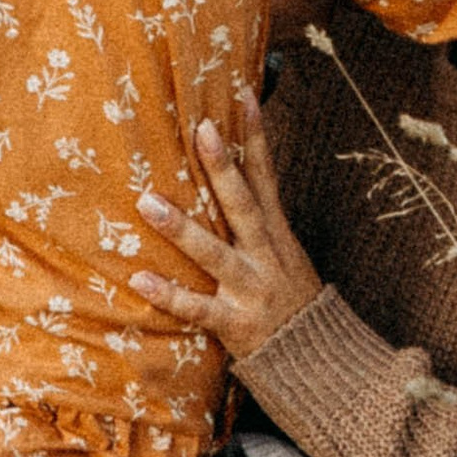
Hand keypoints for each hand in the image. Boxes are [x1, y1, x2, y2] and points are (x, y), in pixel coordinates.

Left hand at [129, 86, 325, 363]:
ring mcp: (251, 288)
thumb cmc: (291, 301)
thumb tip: (230, 180)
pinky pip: (197, 307)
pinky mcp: (235, 323)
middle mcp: (265, 255)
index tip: (242, 96)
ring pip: (214, 252)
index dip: (256, 137)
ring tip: (147, 202)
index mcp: (276, 234)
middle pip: (242, 204)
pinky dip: (168, 294)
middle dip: (222, 167)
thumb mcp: (284, 254)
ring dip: (180, 227)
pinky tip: (140, 278)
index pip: (265, 177)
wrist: (317, 360)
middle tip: (201, 130)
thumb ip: (258, 222)